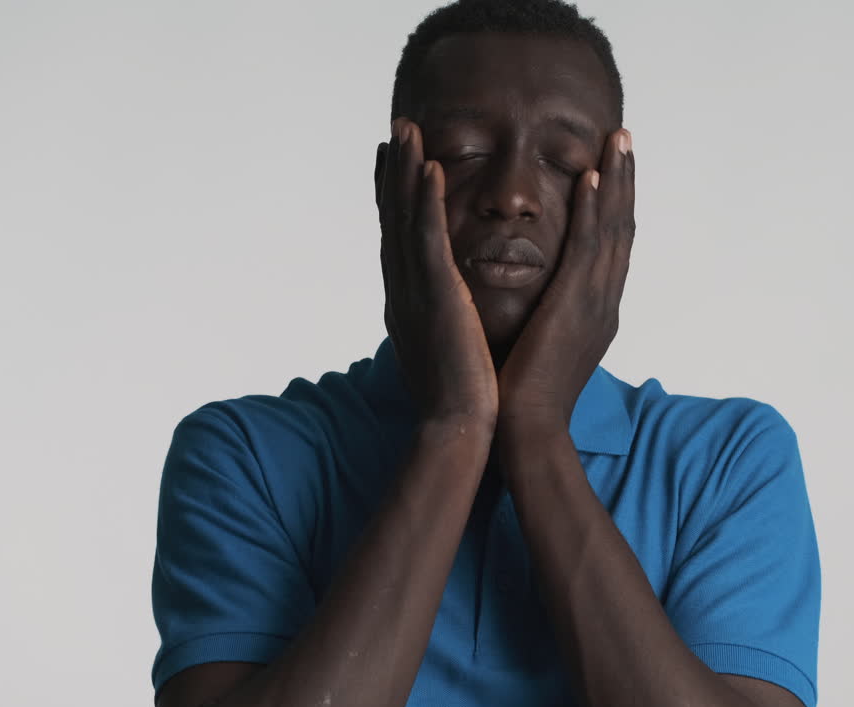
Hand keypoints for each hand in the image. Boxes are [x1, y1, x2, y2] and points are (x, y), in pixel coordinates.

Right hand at [379, 117, 498, 428]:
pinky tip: (430, 168)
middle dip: (392, 173)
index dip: (395, 198)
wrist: (461, 429)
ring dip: (404, 172)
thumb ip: (440, 324)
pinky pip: (430, 241)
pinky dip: (427, 203)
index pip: (400, 238)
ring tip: (405, 130)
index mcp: (409, 302)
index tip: (395, 162)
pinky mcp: (437, 299)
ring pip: (406, 221)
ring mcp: (416, 292)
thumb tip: (445, 316)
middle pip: (394, 219)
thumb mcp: (444, 350)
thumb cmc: (460, 398)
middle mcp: (404, 291)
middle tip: (393, 130)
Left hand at [497, 128, 634, 431]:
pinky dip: (592, 213)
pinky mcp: (576, 308)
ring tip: (618, 141)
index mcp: (594, 310)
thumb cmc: (521, 394)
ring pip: (611, 231)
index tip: (611, 167)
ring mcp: (596, 304)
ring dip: (616, 182)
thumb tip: (530, 299)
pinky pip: (587, 250)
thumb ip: (543, 315)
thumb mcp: (539, 344)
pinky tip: (591, 179)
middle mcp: (604, 302)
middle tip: (624, 137)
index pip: (608, 246)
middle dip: (624, 181)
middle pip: (620, 228)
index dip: (613, 204)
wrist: (523, 431)